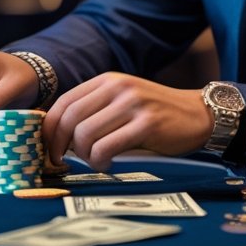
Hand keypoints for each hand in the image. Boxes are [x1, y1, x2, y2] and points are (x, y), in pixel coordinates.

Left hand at [43, 72, 213, 170]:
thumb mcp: (123, 101)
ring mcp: (132, 104)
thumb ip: (95, 110)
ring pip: (86, 135)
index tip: (48, 148)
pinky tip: (108, 164)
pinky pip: (107, 148)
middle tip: (63, 162)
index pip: (64, 102)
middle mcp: (118, 88)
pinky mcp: (146, 124)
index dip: (49, 128)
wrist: (197, 114)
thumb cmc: (155, 114)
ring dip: (84, 156)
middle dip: (59, 146)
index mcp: (107, 80)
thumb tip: (58, 134)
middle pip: (70, 119)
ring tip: (96, 161)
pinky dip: (100, 162)